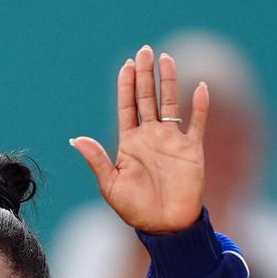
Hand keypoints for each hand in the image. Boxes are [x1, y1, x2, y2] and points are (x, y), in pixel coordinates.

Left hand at [70, 45, 208, 234]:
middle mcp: (151, 137)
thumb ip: (97, 159)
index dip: (126, 86)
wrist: (165, 227)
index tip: (125, 65)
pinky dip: (200, 106)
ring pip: (171, 104)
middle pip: (147, 98)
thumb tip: (75, 139)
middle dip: (145, 75)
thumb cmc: (135, 210)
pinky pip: (197, 123)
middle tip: (145, 51)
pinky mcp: (192, 150)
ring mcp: (172, 141)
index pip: (127, 107)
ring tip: (166, 58)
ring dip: (169, 82)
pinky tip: (201, 87)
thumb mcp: (111, 185)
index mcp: (129, 143)